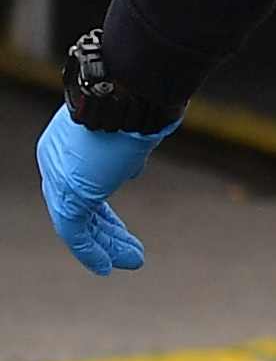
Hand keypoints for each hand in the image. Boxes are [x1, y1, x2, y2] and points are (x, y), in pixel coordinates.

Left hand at [37, 103, 164, 273]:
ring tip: (132, 261)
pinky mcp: (68, 191)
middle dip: (107, 233)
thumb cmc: (134, 103)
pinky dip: (90, 251)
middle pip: (80, 207)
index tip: (122, 232)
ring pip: (78, 221)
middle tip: (131, 252)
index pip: (83, 188)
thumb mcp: (129, 131)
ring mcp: (59, 176)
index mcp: (67, 145)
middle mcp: (56, 160)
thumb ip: (125, 153)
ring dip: (106, 246)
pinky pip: (73, 230)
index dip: (104, 215)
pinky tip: (106, 266)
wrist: (127, 94)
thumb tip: (130, 169)